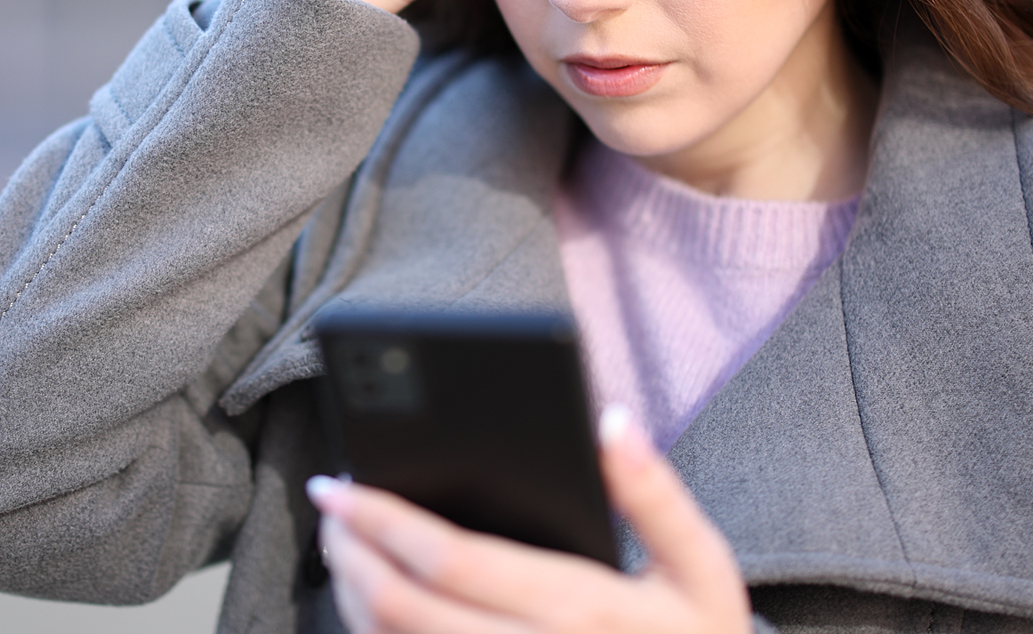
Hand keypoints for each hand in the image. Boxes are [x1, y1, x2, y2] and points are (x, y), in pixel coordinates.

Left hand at [307, 407, 751, 633]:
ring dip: (353, 596)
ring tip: (341, 546)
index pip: (453, 560)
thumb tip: (610, 421)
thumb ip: (654, 494)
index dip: (381, 519)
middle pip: (405, 607)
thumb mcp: (703, 567)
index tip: (338, 483)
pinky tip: (373, 602)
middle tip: (328, 506)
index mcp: (580, 611)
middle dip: (350, 552)